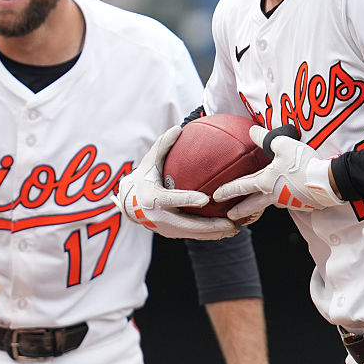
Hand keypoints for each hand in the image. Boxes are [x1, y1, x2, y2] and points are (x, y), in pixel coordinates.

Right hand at [111, 125, 238, 239]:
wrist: (129, 202)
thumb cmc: (144, 177)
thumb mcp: (149, 161)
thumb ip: (163, 145)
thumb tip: (178, 128)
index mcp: (152, 198)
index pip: (173, 199)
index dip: (188, 199)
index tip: (206, 199)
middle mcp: (159, 217)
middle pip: (187, 224)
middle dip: (210, 226)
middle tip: (231, 223)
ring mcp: (165, 228)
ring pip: (193, 233)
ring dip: (214, 233)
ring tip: (234, 230)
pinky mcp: (170, 233)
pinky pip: (192, 235)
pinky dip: (209, 234)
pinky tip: (226, 231)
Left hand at [213, 125, 342, 221]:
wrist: (328, 181)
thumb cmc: (304, 163)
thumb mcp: (283, 144)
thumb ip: (266, 138)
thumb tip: (252, 131)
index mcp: (266, 182)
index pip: (242, 186)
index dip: (227, 190)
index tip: (216, 196)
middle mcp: (274, 195)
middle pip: (252, 204)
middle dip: (240, 210)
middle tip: (230, 216)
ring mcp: (288, 201)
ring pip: (270, 202)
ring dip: (261, 205)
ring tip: (259, 203)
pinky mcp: (300, 203)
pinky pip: (287, 200)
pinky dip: (282, 198)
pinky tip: (286, 193)